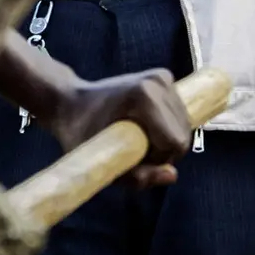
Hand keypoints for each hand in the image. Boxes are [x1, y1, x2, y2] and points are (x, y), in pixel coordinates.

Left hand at [45, 68, 191, 187]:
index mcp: (145, 96)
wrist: (71, 102)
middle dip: (162, 150)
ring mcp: (162, 77)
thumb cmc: (81, 133)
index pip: (176, 142)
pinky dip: (164, 126)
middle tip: (132, 147)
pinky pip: (177, 115)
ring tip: (134, 135)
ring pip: (183, 126)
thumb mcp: (104, 162)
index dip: (158, 159)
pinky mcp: (163, 78)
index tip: (133, 155)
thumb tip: (172, 175)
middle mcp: (158, 81)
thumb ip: (139, 176)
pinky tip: (142, 125)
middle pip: (182, 134)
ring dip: (163, 139)